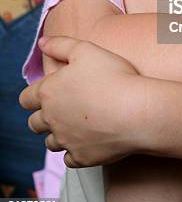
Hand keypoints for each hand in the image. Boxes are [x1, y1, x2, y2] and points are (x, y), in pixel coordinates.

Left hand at [19, 36, 148, 167]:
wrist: (136, 111)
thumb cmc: (113, 76)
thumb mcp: (85, 49)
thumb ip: (60, 45)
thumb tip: (42, 42)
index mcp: (49, 92)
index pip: (26, 98)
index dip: (34, 95)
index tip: (47, 92)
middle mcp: (52, 119)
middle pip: (34, 123)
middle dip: (43, 116)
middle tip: (62, 108)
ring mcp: (66, 140)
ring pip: (51, 142)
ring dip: (59, 133)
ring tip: (77, 123)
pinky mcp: (82, 157)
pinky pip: (70, 159)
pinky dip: (76, 150)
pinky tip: (89, 139)